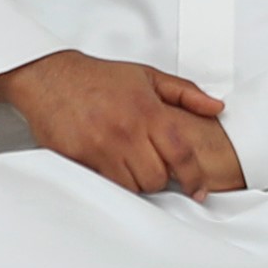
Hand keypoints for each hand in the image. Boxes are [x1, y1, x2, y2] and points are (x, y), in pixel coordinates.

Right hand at [0, 48, 242, 195]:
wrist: (50, 77)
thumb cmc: (99, 78)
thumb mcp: (147, 76)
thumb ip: (185, 92)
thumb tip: (217, 107)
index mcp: (148, 111)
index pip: (181, 153)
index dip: (194, 178)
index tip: (198, 190)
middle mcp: (127, 131)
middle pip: (157, 178)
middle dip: (158, 179)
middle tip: (150, 167)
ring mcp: (101, 146)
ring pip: (132, 187)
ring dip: (134, 183)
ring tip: (128, 167)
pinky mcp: (79, 158)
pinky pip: (104, 185)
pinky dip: (111, 182)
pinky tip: (108, 168)